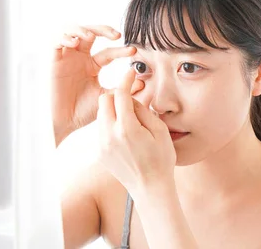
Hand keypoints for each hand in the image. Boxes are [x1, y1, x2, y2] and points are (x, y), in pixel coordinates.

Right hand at [52, 25, 142, 145]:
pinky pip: (57, 42)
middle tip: (116, 35)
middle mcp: (80, 58)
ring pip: (73, 32)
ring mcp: (67, 58)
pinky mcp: (54, 60)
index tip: (133, 52)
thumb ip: (122, 89)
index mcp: (93, 66)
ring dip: (83, 29)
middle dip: (104, 30)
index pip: (109, 52)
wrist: (63, 123)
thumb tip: (142, 81)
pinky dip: (65, 37)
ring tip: (91, 36)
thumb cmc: (82, 112)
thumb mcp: (107, 98)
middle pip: (91, 33)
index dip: (121, 50)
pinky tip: (74, 42)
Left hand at [96, 67, 176, 193]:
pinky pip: (101, 129)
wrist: (150, 188)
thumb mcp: (159, 131)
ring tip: (129, 116)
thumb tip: (131, 99)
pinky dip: (110, 123)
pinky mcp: (100, 153)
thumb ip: (143, 111)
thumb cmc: (161, 159)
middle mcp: (110, 136)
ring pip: (100, 114)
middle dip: (116, 94)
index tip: (131, 72)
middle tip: (130, 97)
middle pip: (104, 100)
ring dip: (112, 109)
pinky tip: (124, 131)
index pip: (121, 95)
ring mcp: (102, 145)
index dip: (126, 80)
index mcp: (127, 129)